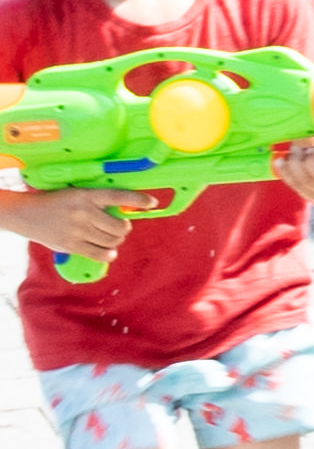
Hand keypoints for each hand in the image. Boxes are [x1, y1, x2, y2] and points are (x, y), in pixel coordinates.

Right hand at [4, 193, 130, 262]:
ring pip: (113, 241)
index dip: (138, 200)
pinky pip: (100, 254)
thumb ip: (97, 202)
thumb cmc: (56, 203)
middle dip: (124, 228)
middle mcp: (84, 212)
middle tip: (118, 227)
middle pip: (120, 227)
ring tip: (109, 237)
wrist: (26, 213)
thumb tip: (124, 211)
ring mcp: (78, 230)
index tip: (152, 203)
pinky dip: (109, 254)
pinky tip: (108, 251)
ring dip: (116, 241)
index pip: (119, 196)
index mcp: (87, 195)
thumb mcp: (76, 194)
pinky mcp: (72, 245)